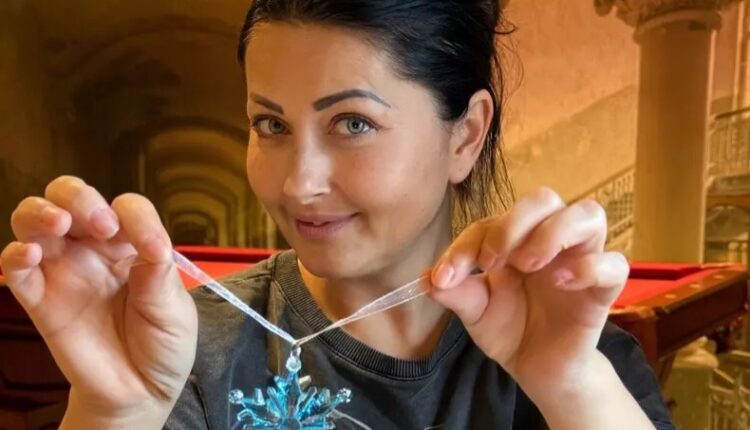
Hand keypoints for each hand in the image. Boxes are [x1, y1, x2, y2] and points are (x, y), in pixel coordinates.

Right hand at [0, 176, 196, 420]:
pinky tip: (29, 255)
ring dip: (41, 212)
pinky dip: (15, 255)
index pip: (127, 208)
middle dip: (79, 196)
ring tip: (60, 225)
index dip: (135, 216)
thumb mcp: (175, 311)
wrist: (139, 393)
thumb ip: (160, 276)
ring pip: (35, 222)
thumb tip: (151, 240)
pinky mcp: (40, 300)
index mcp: (133, 246)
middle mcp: (95, 251)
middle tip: (99, 223)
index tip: (150, 246)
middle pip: (72, 198)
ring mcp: (64, 272)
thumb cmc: (162, 346)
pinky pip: (16, 270)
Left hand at [429, 187, 627, 398]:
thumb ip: (456, 292)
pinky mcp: (603, 290)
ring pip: (588, 214)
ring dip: (552, 233)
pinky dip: (588, 267)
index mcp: (516, 240)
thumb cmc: (510, 331)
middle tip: (493, 261)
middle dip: (514, 223)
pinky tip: (561, 283)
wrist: (538, 370)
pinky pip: (614, 263)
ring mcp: (580, 261)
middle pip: (545, 198)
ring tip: (528, 264)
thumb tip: (427, 278)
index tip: (445, 276)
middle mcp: (550, 241)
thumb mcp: (475, 312)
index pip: (492, 221)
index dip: (466, 245)